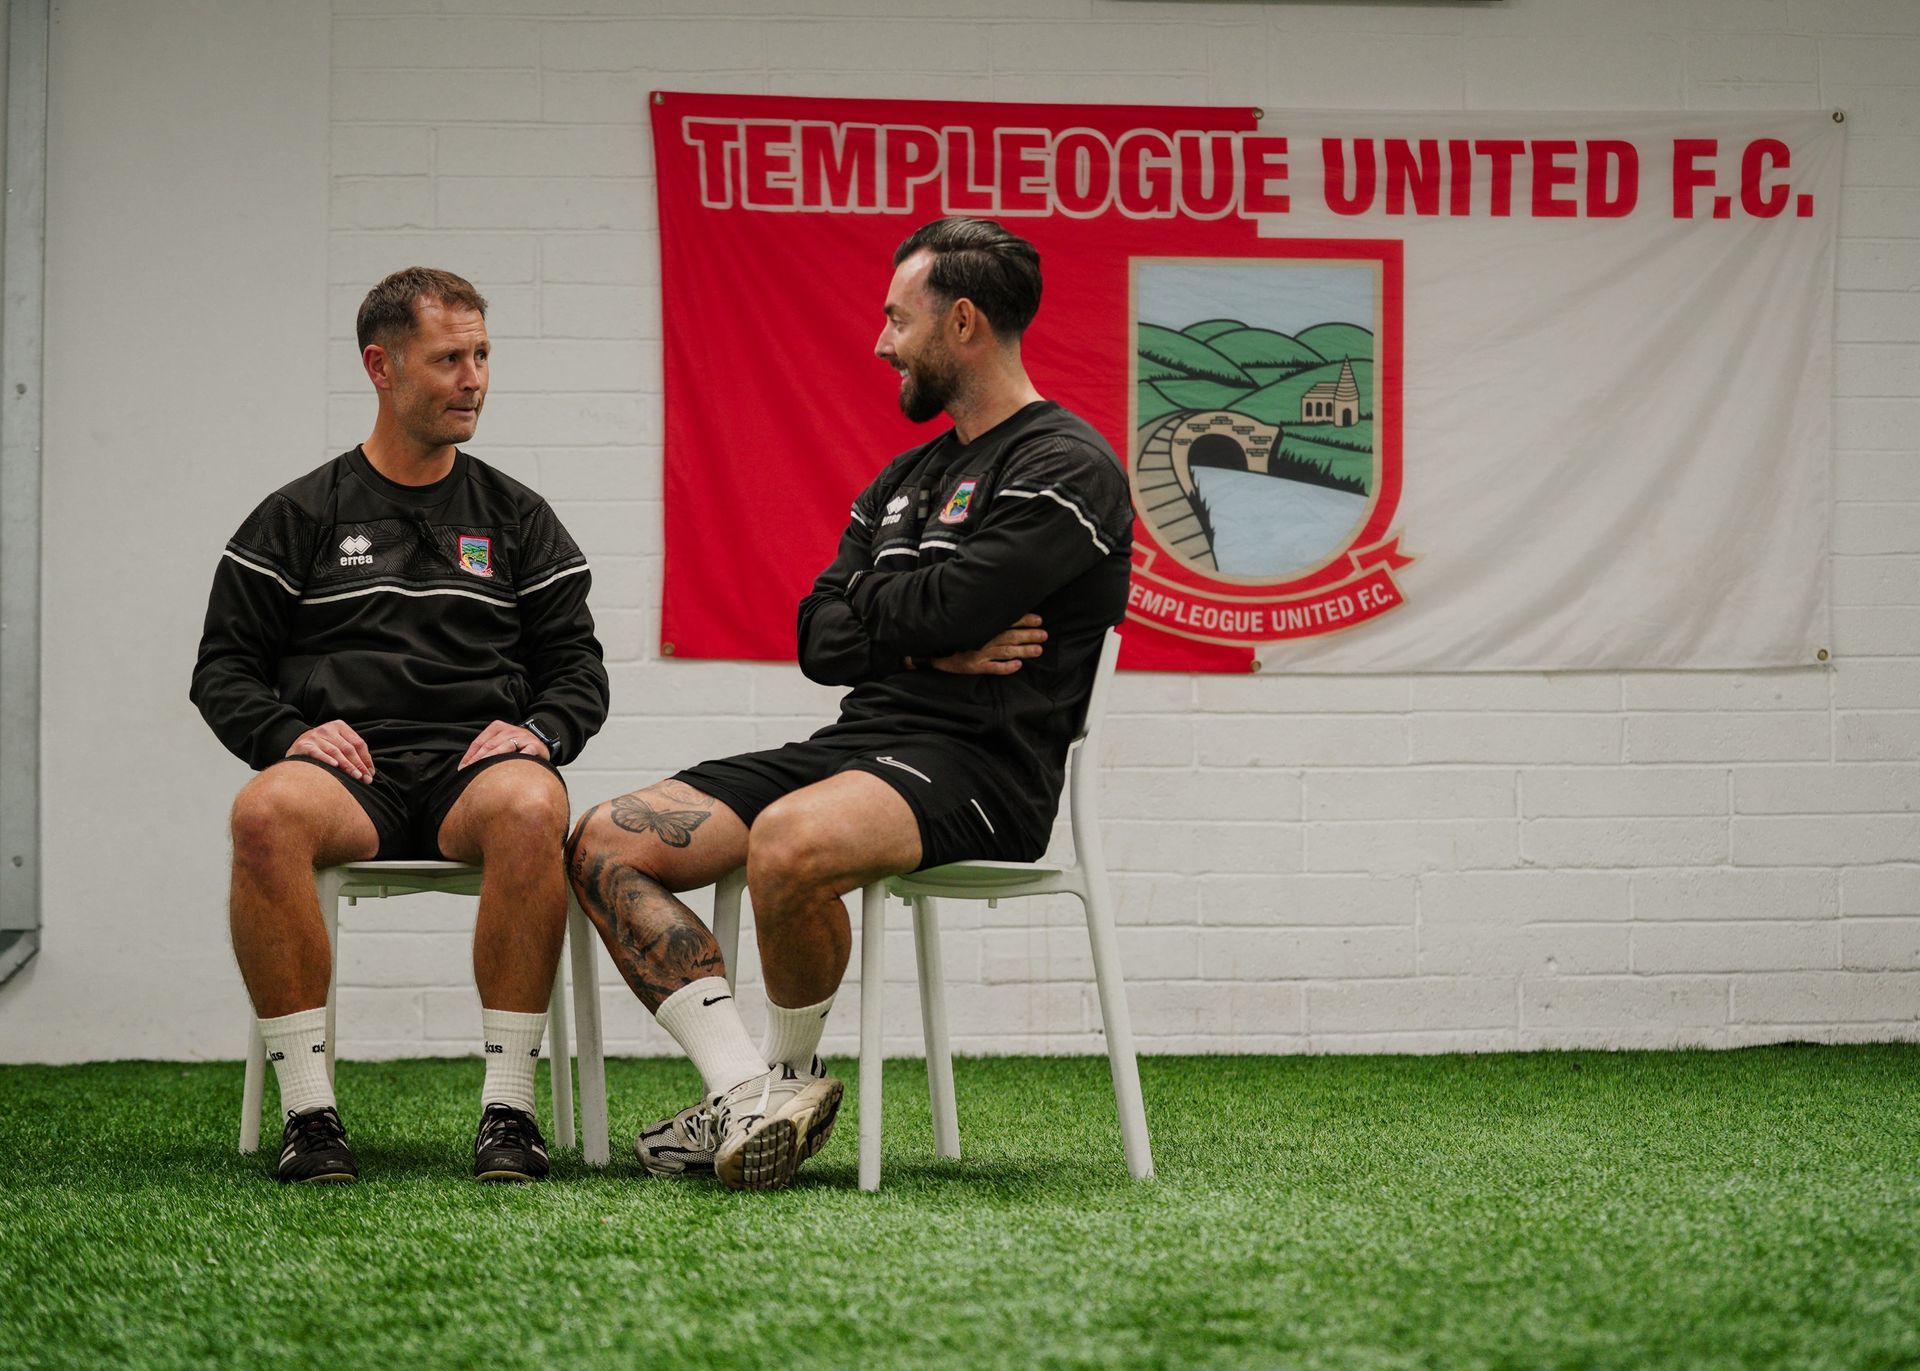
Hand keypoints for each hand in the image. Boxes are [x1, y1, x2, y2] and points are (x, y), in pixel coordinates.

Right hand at [286, 720, 375, 781]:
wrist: (295, 744)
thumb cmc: (321, 747)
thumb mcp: (337, 742)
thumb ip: (351, 751)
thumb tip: (369, 771)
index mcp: (339, 726)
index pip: (358, 743)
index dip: (366, 759)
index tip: (371, 773)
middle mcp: (327, 729)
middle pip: (348, 748)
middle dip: (359, 765)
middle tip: (366, 779)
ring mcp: (315, 736)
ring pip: (336, 752)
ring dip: (348, 766)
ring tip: (356, 776)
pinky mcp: (304, 745)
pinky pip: (318, 753)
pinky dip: (327, 759)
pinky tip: (335, 766)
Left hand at [460, 720, 550, 768]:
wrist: (541, 742)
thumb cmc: (516, 747)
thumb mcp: (500, 743)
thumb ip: (486, 750)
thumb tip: (465, 766)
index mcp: (498, 727)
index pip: (480, 742)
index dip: (470, 755)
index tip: (462, 768)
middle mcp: (510, 729)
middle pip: (490, 745)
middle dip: (478, 759)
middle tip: (470, 772)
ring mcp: (523, 737)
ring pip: (505, 747)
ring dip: (493, 759)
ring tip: (484, 770)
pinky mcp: (535, 745)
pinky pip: (526, 752)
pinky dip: (518, 758)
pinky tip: (511, 766)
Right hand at [930, 614, 1045, 674]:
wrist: (929, 647)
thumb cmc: (949, 630)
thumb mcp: (963, 617)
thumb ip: (979, 612)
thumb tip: (999, 603)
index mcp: (982, 625)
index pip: (1007, 620)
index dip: (1024, 620)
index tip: (1039, 620)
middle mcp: (983, 638)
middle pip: (1010, 636)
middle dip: (1029, 635)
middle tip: (1044, 635)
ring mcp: (979, 653)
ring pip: (1006, 652)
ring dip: (1023, 650)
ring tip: (1038, 650)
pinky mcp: (974, 666)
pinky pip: (993, 668)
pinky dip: (1006, 668)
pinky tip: (1018, 666)